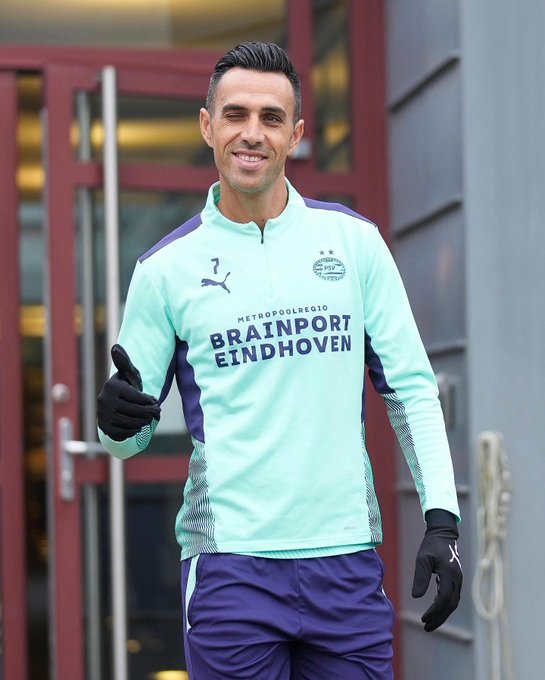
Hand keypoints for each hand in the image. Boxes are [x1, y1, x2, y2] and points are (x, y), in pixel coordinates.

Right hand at [97, 344, 160, 440]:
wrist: (114, 405)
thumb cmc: (127, 387)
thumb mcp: (129, 374)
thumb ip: (125, 361)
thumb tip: (115, 347)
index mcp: (112, 385)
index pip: (136, 397)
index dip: (149, 401)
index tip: (155, 401)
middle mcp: (103, 400)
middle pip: (133, 411)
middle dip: (148, 413)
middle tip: (156, 413)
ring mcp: (102, 414)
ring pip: (128, 422)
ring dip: (142, 422)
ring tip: (148, 419)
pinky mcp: (103, 427)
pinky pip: (121, 433)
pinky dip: (132, 431)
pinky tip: (137, 427)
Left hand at [412, 509, 461, 631]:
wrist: (443, 534)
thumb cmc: (431, 545)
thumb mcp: (422, 559)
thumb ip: (420, 577)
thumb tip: (416, 596)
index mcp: (450, 575)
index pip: (444, 599)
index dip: (434, 611)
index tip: (423, 619)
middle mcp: (457, 580)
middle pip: (450, 605)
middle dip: (439, 618)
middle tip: (426, 627)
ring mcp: (458, 580)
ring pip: (452, 603)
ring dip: (442, 614)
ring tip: (429, 623)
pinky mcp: (455, 580)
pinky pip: (452, 597)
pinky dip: (444, 606)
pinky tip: (434, 610)